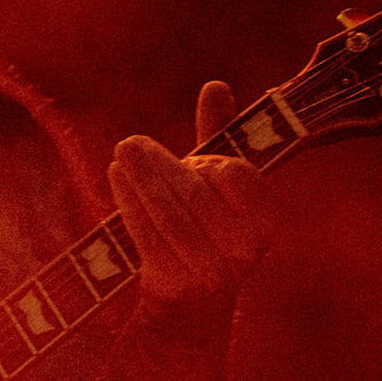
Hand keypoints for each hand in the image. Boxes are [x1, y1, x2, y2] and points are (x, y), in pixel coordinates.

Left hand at [108, 81, 273, 310]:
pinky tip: (116, 178)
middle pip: (198, 197)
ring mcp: (211, 272)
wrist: (190, 295)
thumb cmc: (205, 221)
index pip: (242, 182)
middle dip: (160, 167)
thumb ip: (219, 135)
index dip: (216, 168)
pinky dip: (130, 204)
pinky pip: (150, 238)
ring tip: (120, 155)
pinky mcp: (176, 285)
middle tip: (130, 143)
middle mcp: (245, 249)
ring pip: (171, 218)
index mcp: (265, 219)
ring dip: (141, 182)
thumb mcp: (215, 179)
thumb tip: (215, 85)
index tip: (196, 158)